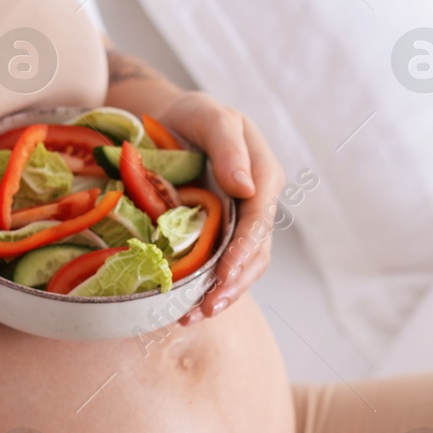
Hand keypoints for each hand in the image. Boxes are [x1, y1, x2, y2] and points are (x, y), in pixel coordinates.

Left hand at [158, 92, 284, 323]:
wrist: (169, 121)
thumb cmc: (192, 115)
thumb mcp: (210, 116)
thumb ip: (227, 146)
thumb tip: (246, 187)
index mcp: (263, 174)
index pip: (260, 217)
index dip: (245, 247)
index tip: (225, 271)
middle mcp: (256, 203)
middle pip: (256, 251)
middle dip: (235, 282)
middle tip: (208, 307)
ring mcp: (239, 222)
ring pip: (243, 267)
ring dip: (222, 294)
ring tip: (194, 316)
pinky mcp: (220, 236)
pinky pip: (220, 267)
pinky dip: (206, 289)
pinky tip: (186, 308)